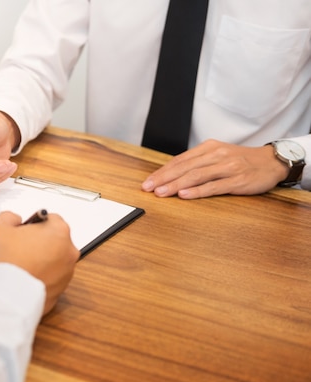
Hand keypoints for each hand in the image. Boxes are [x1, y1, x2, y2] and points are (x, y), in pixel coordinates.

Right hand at [0, 211, 78, 314]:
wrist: (7, 296)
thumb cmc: (6, 260)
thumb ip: (9, 218)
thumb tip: (15, 220)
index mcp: (59, 232)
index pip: (50, 219)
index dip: (33, 224)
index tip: (22, 232)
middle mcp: (68, 252)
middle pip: (54, 241)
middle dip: (39, 243)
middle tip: (18, 249)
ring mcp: (66, 274)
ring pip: (53, 261)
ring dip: (40, 261)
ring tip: (20, 267)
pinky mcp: (60, 292)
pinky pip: (50, 280)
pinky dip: (40, 278)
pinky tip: (23, 280)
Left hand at [141, 139, 288, 198]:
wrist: (271, 162)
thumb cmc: (240, 161)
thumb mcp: (218, 156)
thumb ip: (197, 163)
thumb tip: (171, 174)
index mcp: (209, 148)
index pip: (180, 160)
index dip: (162, 171)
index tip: (148, 182)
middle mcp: (217, 155)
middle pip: (185, 167)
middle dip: (164, 178)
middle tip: (148, 188)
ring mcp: (227, 167)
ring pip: (196, 176)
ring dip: (176, 185)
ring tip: (161, 193)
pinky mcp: (237, 180)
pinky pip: (214, 186)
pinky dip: (198, 191)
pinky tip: (184, 195)